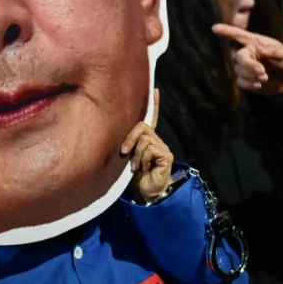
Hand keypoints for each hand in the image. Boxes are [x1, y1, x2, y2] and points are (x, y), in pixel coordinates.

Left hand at [120, 88, 173, 202]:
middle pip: (142, 126)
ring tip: (135, 166)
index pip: (151, 118)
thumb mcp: (128, 157)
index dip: (154, 104)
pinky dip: (143, 158)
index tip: (155, 89)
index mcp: (148, 139)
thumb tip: (116, 134)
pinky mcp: (166, 155)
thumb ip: (127, 144)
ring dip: (136, 154)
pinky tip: (143, 168)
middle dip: (130, 137)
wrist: (145, 193)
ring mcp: (162, 147)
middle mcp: (157, 140)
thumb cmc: (134, 176)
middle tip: (124, 152)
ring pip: (144, 139)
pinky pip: (149, 148)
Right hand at [212, 23, 282, 94]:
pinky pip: (240, 81)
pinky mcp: (246, 79)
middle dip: (249, 64)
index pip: (239, 35)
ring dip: (252, 75)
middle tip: (262, 72)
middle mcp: (248, 53)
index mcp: (256, 43)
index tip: (214, 28)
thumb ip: (271, 50)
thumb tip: (256, 50)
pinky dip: (249, 84)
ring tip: (265, 77)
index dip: (226, 31)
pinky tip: (259, 85)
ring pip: (239, 70)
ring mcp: (246, 66)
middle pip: (239, 56)